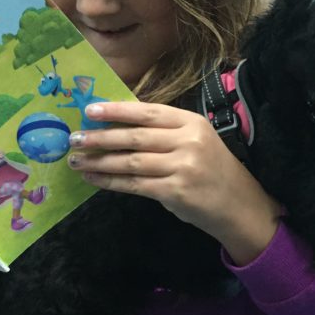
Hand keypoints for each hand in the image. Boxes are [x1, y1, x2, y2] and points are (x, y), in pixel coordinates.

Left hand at [67, 102, 280, 265]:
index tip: (90, 110)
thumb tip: (116, 126)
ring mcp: (182, 168)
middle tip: (74, 138)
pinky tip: (94, 179)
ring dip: (99, 162)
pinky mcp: (175, 192)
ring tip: (77, 160)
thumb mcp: (194, 141)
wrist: (239, 205)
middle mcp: (188, 142)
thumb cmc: (212, 170)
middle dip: (100, 137)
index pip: (148, 112)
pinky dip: (110, 182)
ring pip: (131, 162)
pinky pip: (135, 185)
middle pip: (135, 137)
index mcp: (191, 123)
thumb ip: (162, 133)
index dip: (117, 110)